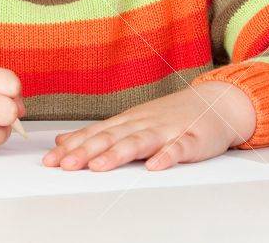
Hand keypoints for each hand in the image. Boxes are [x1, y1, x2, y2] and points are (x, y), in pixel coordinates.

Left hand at [41, 81, 256, 171]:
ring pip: (140, 142)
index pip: (96, 134)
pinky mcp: (192, 139)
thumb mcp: (133, 121)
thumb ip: (100, 133)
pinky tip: (155, 167)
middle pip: (112, 138)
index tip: (51, 161)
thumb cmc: (172, 116)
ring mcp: (168, 130)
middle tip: (65, 165)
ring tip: (99, 166)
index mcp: (129, 121)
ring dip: (118, 154)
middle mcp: (144, 124)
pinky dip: (167, 156)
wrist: (217, 102)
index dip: (73, 147)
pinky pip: (179, 148)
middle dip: (87, 152)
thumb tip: (63, 141)